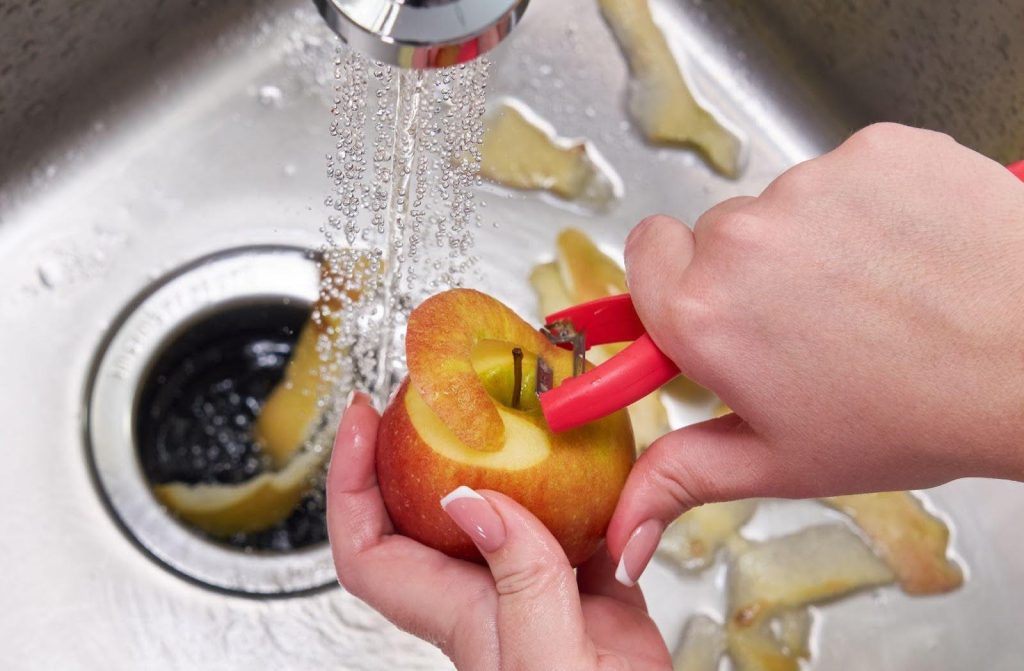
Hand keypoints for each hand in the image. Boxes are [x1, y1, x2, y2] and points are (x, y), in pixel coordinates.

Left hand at [327, 393, 670, 669]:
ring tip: (511, 402)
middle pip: (423, 511)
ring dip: (500, 453)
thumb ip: (520, 582)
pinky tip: (604, 457)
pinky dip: (586, 483)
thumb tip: (472, 499)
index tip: (364, 420)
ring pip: (501, 505)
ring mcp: (538, 585)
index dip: (349, 482)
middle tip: (431, 389)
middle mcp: (487, 591)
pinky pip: (577, 518)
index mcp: (459, 611)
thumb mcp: (551, 658)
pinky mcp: (590, 585)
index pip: (368, 547)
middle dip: (414, 445)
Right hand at [607, 123, 1023, 585]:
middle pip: (718, 235)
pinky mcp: (874, 147)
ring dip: (814, 240)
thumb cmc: (915, 416)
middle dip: (750, 272)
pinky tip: (909, 252)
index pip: (643, 254)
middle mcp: (743, 238)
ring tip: (876, 291)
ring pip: (786, 204)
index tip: (712, 302)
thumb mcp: (783, 460)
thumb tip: (625, 529)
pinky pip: (848, 173)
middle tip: (812, 321)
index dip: (674, 279)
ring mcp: (810, 184)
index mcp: (704, 313)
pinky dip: (870, 204)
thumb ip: (683, 478)